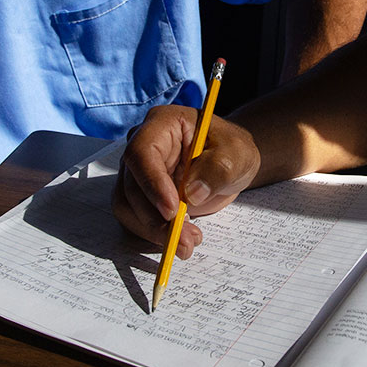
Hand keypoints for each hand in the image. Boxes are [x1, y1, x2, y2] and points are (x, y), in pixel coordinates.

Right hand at [113, 105, 260, 256]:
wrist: (229, 165)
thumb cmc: (231, 151)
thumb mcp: (238, 154)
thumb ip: (218, 169)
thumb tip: (192, 193)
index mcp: (162, 124)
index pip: (142, 152)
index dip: (152, 183)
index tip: (172, 211)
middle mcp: (141, 146)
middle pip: (132, 185)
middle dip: (156, 219)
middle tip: (185, 240)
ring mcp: (137, 172)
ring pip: (128, 206)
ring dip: (154, 231)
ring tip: (188, 242)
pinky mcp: (139, 196)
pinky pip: (135, 219)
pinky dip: (154, 235)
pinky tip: (181, 239)